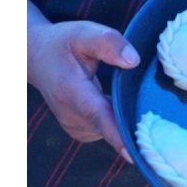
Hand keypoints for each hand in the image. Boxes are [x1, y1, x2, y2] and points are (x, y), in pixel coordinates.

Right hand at [28, 17, 139, 161]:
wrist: (36, 57)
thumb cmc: (62, 43)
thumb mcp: (82, 33)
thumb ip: (108, 43)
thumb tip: (134, 61)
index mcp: (71, 91)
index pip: (97, 116)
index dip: (116, 135)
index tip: (133, 153)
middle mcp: (71, 115)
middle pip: (111, 125)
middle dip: (134, 118)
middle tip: (151, 103)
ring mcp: (75, 127)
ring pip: (111, 128)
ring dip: (124, 115)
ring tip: (124, 91)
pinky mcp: (81, 131)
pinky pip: (107, 129)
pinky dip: (116, 118)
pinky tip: (116, 100)